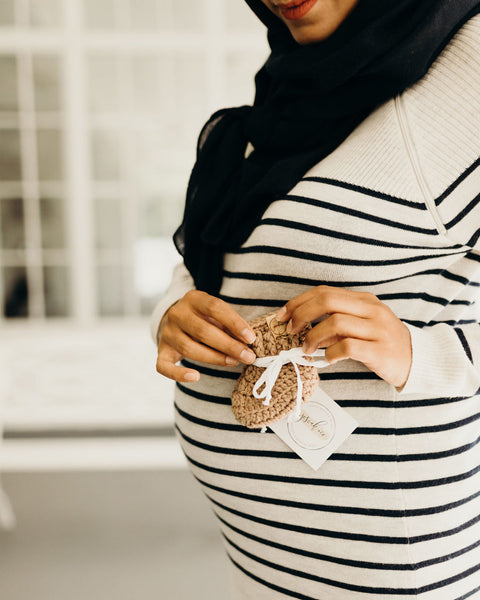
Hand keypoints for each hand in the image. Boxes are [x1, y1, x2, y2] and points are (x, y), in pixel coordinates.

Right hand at [156, 290, 256, 382]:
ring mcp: (167, 332)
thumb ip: (230, 324)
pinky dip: (179, 374)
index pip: (215, 307)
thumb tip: (249, 342)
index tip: (251, 338)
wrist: (177, 321)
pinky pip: (164, 366)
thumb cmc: (205, 318)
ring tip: (233, 362)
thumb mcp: (216, 313)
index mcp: (193, 298)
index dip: (235, 323)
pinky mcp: (162, 350)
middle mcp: (177, 313)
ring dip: (214, 358)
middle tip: (248, 357)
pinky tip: (196, 376)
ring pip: (189, 348)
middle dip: (229, 345)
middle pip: (203, 331)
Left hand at [276, 286, 411, 389]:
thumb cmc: (382, 342)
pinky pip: (347, 347)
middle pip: (327, 301)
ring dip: (313, 336)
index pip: (324, 291)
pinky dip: (330, 353)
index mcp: (364, 299)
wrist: (418, 360)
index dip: (299, 301)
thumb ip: (335, 322)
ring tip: (306, 349)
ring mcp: (377, 329)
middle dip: (302, 314)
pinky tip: (327, 359)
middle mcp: (371, 310)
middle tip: (291, 331)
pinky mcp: (380, 350)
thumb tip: (303, 326)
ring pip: (335, 323)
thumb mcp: (361, 325)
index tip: (282, 315)